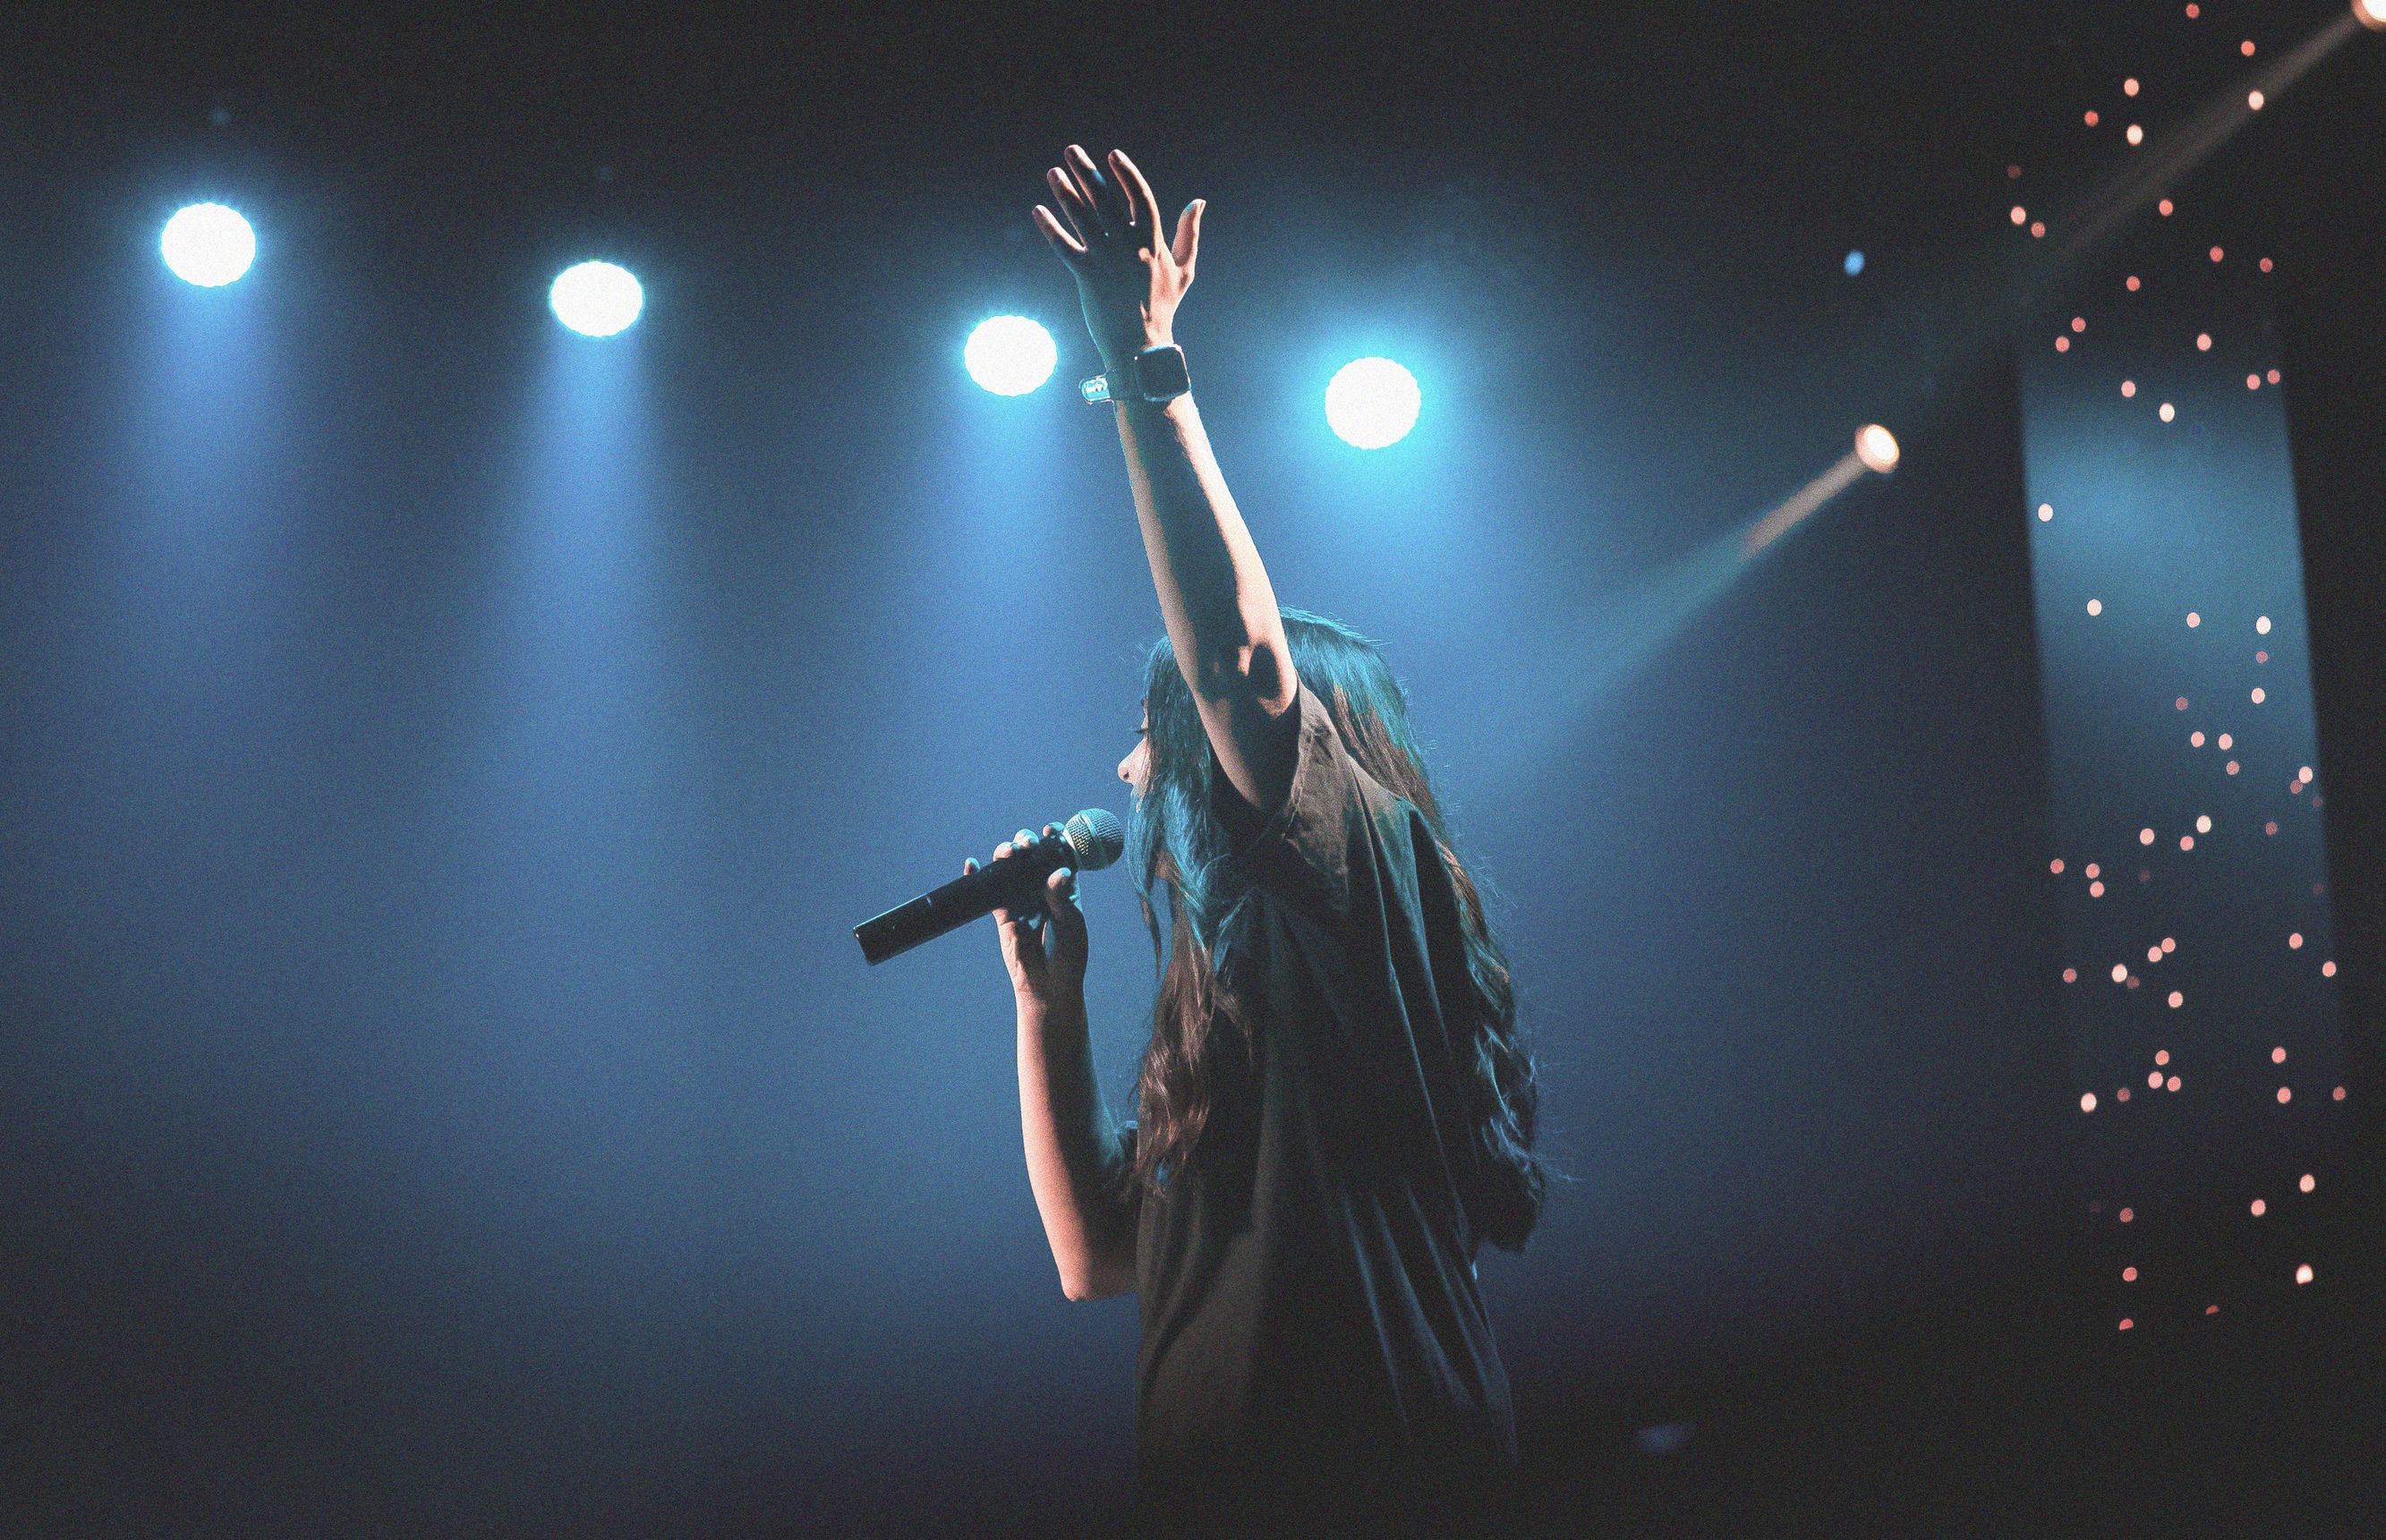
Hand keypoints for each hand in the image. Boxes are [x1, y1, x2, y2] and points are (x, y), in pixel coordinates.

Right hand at [964, 825, 1088, 1015]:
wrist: (1048, 986)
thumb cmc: (1068, 954)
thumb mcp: (1071, 925)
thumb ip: (1063, 899)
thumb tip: (1059, 873)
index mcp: (1064, 887)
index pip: (1059, 855)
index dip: (1055, 838)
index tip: (1051, 829)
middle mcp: (1041, 888)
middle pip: (1030, 857)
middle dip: (1026, 843)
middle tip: (1027, 844)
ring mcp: (1020, 898)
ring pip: (1009, 869)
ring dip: (1005, 855)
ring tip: (1008, 853)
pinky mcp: (1002, 913)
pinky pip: (988, 892)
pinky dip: (978, 877)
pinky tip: (972, 865)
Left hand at [1033, 145, 1203, 373]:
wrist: (1142, 347)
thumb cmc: (1163, 308)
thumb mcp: (1185, 269)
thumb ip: (1190, 233)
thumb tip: (1198, 201)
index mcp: (1152, 241)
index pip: (1140, 198)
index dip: (1127, 174)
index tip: (1113, 155)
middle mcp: (1128, 246)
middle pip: (1106, 200)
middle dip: (1087, 173)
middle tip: (1071, 150)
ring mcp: (1107, 260)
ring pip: (1083, 219)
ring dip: (1065, 194)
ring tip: (1053, 172)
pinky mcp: (1086, 277)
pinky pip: (1065, 248)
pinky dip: (1050, 229)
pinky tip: (1037, 211)